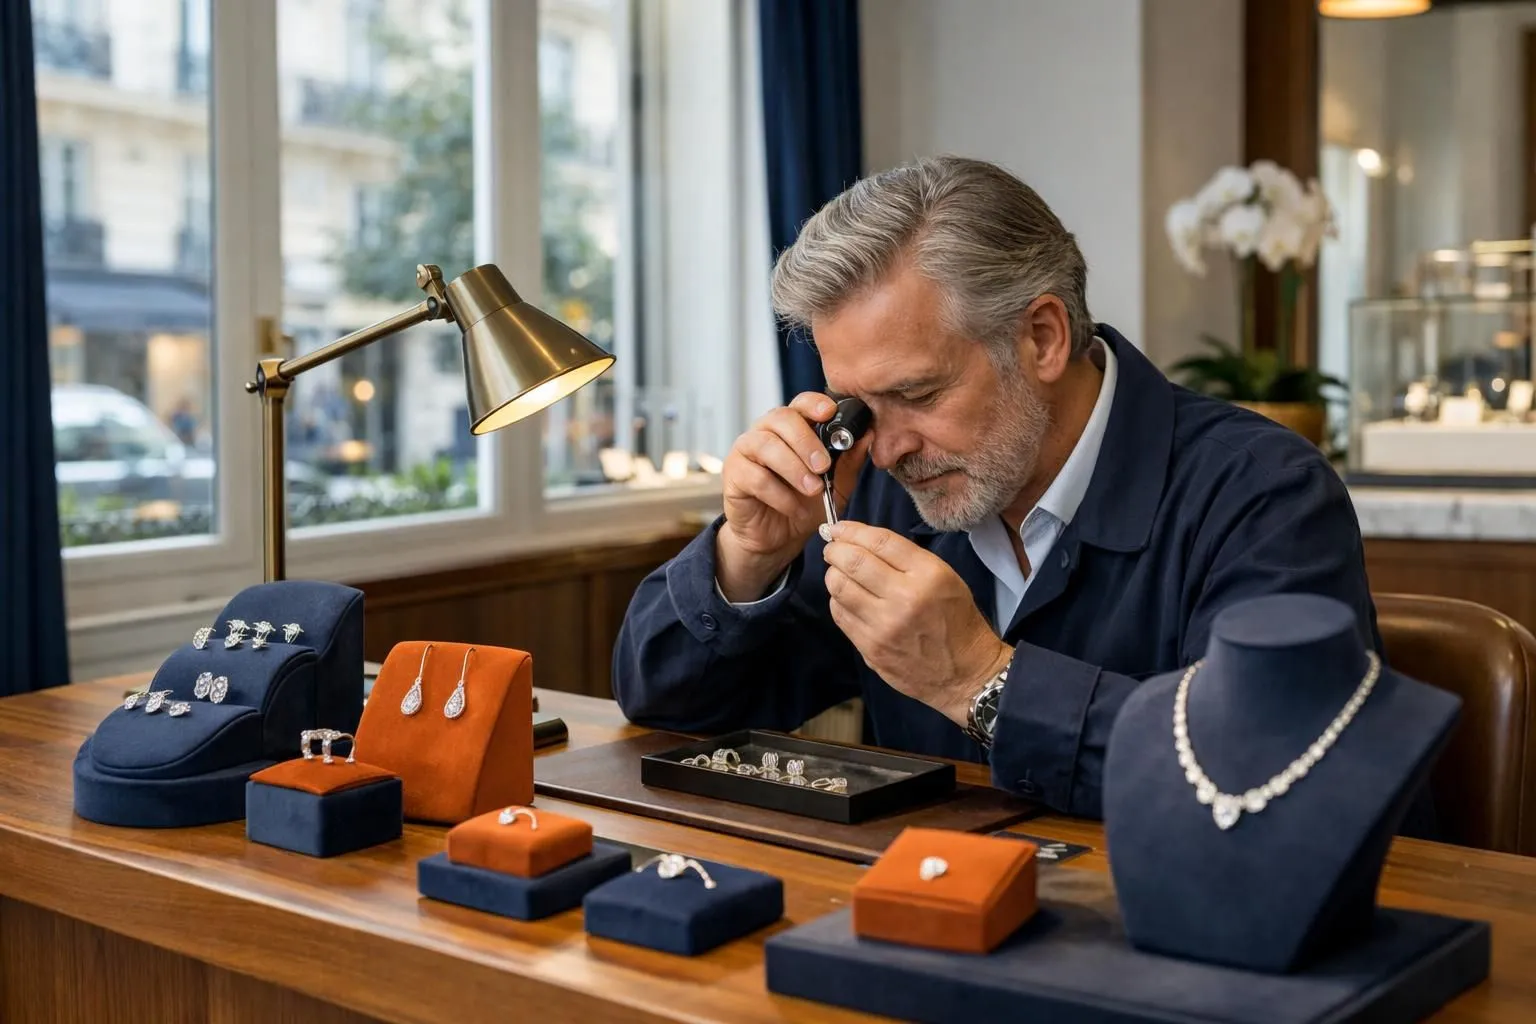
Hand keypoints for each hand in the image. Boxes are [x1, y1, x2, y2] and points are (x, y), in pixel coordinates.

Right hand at [716, 393, 870, 600]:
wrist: (777, 539)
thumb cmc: (804, 505)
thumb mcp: (836, 485)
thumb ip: (849, 461)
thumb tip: (867, 435)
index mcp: (792, 428)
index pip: (800, 403)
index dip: (813, 404)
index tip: (829, 413)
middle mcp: (766, 432)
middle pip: (781, 418)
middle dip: (805, 441)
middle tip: (822, 466)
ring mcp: (746, 452)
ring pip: (765, 445)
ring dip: (793, 468)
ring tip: (812, 489)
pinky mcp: (733, 476)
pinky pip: (755, 477)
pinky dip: (779, 494)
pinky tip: (793, 507)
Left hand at [822, 521, 1012, 725]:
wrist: (965, 673)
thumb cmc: (956, 620)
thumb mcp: (945, 577)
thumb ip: (906, 559)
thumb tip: (861, 542)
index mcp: (928, 575)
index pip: (879, 542)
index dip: (852, 530)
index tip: (839, 528)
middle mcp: (905, 598)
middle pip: (853, 561)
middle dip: (835, 549)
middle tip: (833, 547)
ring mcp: (885, 626)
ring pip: (839, 587)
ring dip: (833, 574)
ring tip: (839, 572)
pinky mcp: (871, 648)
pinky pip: (840, 614)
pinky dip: (838, 600)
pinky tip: (847, 598)